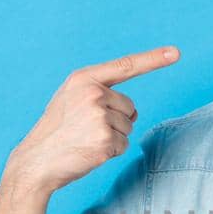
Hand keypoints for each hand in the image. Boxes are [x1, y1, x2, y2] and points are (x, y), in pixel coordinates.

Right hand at [6, 45, 180, 195]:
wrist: (36, 161)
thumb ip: (100, 95)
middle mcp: (93, 93)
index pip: (125, 66)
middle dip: (116, 120)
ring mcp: (99, 116)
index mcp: (84, 79)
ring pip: (128, 127)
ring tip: (85, 140)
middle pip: (130, 107)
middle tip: (86, 129)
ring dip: (113, 138)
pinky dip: (111, 152)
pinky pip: (124, 145)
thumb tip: (133, 111)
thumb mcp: (71, 100)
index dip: (153, 59)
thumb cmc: (56, 131)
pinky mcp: (105, 139)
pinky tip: (89, 151)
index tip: (176, 52)